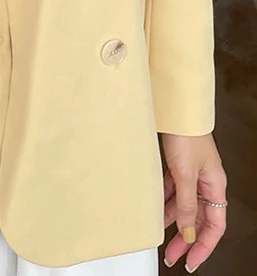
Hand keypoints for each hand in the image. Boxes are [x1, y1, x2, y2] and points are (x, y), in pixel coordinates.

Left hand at [162, 133, 226, 271]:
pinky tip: (156, 209)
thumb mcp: (185, 175)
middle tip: (173, 255)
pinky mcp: (178, 165)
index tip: (191, 260)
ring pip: (184, 205)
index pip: (214, 226)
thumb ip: (185, 204)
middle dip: (186, 238)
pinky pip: (173, 191)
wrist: (174, 110)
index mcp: (215, 187)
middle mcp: (206, 182)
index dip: (204, 246)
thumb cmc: (186, 136)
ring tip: (162, 237)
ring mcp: (192, 174)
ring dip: (173, 221)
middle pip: (198, 218)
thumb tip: (187, 231)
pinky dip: (165, 201)